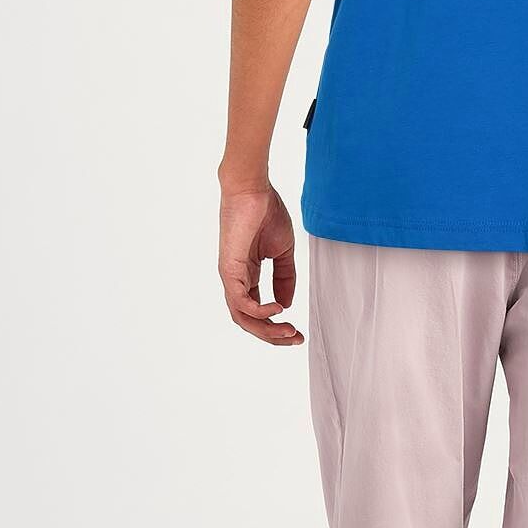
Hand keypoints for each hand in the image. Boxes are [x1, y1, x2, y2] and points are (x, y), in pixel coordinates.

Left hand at [218, 184, 302, 345]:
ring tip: (289, 330)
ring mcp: (231, 276)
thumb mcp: (283, 252)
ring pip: (243, 317)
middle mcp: (236, 280)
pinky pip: (241, 301)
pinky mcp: (229, 269)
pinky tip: (278, 309)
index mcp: (247, 276)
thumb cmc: (265, 213)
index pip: (257, 312)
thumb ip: (285, 278)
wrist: (253, 189)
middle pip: (249, 321)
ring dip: (267, 330)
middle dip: (273, 336)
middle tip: (296, 338)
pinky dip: (260, 311)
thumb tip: (286, 304)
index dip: (277, 326)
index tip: (298, 333)